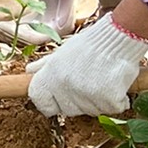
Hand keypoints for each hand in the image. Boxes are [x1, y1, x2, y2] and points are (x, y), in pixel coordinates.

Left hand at [27, 15, 147, 118]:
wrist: (118, 36)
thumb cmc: (90, 44)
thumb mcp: (62, 52)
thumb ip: (45, 65)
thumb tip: (28, 71)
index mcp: (51, 74)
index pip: (39, 100)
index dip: (48, 103)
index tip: (57, 100)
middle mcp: (65, 86)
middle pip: (66, 110)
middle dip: (76, 102)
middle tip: (88, 82)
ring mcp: (87, 95)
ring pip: (90, 111)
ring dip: (97, 101)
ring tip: (102, 78)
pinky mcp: (108, 100)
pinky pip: (111, 109)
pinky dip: (116, 101)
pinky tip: (116, 83)